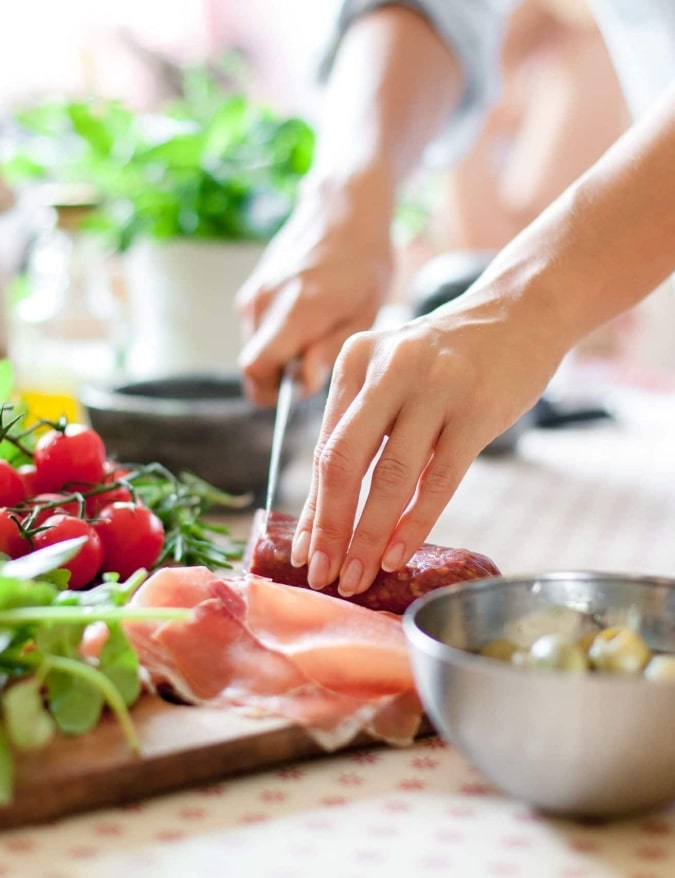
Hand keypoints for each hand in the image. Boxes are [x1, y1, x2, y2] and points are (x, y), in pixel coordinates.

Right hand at [236, 175, 394, 405]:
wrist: (343, 210)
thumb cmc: (364, 262)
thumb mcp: (364, 313)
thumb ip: (329, 351)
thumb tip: (302, 384)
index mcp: (295, 310)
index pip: (255, 368)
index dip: (271, 391)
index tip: (300, 389)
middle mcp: (264, 302)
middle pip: (253, 364)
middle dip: (281, 375)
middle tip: (318, 359)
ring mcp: (254, 293)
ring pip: (256, 347)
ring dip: (281, 353)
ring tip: (318, 331)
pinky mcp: (252, 289)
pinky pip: (258, 329)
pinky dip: (277, 335)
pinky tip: (307, 317)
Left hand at [290, 281, 565, 595]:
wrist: (521, 310)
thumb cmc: (449, 356)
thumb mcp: (393, 373)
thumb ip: (363, 427)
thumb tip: (331, 510)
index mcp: (356, 361)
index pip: (326, 448)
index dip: (313, 506)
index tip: (305, 551)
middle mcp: (388, 369)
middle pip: (345, 462)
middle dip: (329, 528)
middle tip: (323, 575)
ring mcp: (434, 388)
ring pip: (391, 478)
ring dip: (368, 536)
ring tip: (358, 576)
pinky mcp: (476, 409)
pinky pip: (439, 480)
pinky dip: (414, 523)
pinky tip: (398, 552)